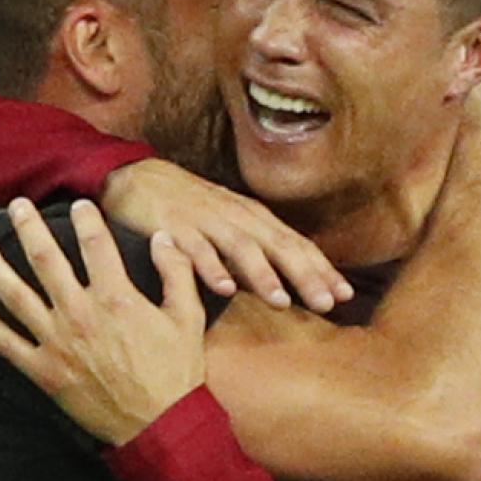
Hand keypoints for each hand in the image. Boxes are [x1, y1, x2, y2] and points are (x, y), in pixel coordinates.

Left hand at [0, 199, 206, 445]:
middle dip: (28, 228)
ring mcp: (57, 342)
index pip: (95, 244)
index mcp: (115, 297)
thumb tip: (163, 237)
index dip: (86, 219)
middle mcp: (79, 313)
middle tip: (16, 207)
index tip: (79, 205)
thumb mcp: (188, 317)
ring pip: (16, 296)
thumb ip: (176, 272)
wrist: (159, 424)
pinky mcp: (43, 370)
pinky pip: (6, 344)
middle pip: (46, 259)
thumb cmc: (176, 371)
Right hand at [101, 158, 351, 311]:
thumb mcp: (230, 223)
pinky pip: (195, 250)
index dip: (321, 268)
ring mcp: (205, 221)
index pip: (296, 244)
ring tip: (281, 301)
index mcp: (253, 218)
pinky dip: (211, 268)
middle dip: (305, 275)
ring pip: (241, 248)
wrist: (136, 177)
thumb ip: (259, 250)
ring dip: (263, 274)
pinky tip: (224, 289)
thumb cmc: (189, 207)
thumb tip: (292, 283)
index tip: (345, 295)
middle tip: (328, 303)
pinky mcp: (174, 227)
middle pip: (278, 246)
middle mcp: (236, 217)